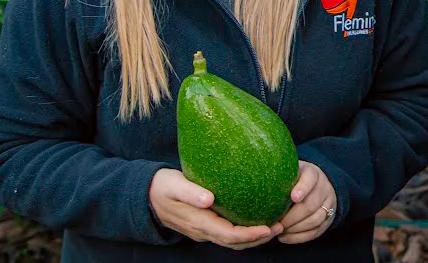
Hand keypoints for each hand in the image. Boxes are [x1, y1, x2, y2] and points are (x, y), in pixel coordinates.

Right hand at [148, 168, 277, 249]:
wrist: (147, 196)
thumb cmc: (162, 187)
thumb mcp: (173, 185)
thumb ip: (190, 192)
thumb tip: (209, 199)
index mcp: (198, 222)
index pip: (228, 234)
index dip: (249, 234)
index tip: (267, 228)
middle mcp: (203, 230)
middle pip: (234, 242)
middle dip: (258, 238)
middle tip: (280, 226)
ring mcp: (204, 230)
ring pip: (232, 240)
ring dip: (253, 237)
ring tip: (274, 225)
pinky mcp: (206, 224)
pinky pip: (228, 232)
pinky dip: (244, 231)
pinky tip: (256, 219)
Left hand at [276, 161, 336, 243]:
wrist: (317, 185)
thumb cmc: (295, 180)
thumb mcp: (289, 173)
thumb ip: (279, 177)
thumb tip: (257, 185)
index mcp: (313, 173)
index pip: (310, 180)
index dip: (302, 189)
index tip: (293, 197)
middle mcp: (323, 188)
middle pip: (310, 205)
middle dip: (292, 217)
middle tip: (277, 223)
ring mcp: (328, 204)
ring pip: (315, 220)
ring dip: (295, 228)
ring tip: (280, 231)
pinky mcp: (328, 219)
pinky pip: (315, 232)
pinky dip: (299, 237)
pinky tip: (285, 237)